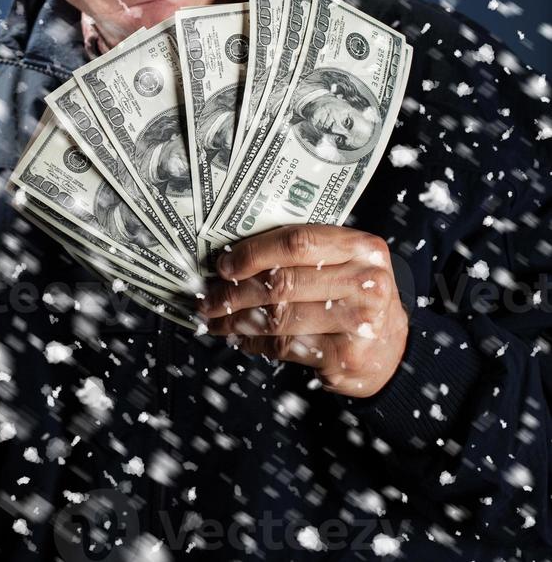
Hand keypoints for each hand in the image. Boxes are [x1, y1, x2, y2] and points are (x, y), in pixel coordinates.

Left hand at [197, 225, 408, 397]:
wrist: (393, 349)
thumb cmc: (356, 295)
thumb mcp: (345, 262)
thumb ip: (305, 253)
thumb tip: (236, 255)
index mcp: (363, 248)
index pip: (299, 242)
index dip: (254, 252)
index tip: (224, 264)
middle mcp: (366, 283)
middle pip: (283, 283)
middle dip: (235, 291)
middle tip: (208, 296)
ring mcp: (358, 324)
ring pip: (279, 318)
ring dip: (236, 319)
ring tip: (214, 318)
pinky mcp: (345, 358)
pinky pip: (285, 347)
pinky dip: (254, 341)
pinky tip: (238, 335)